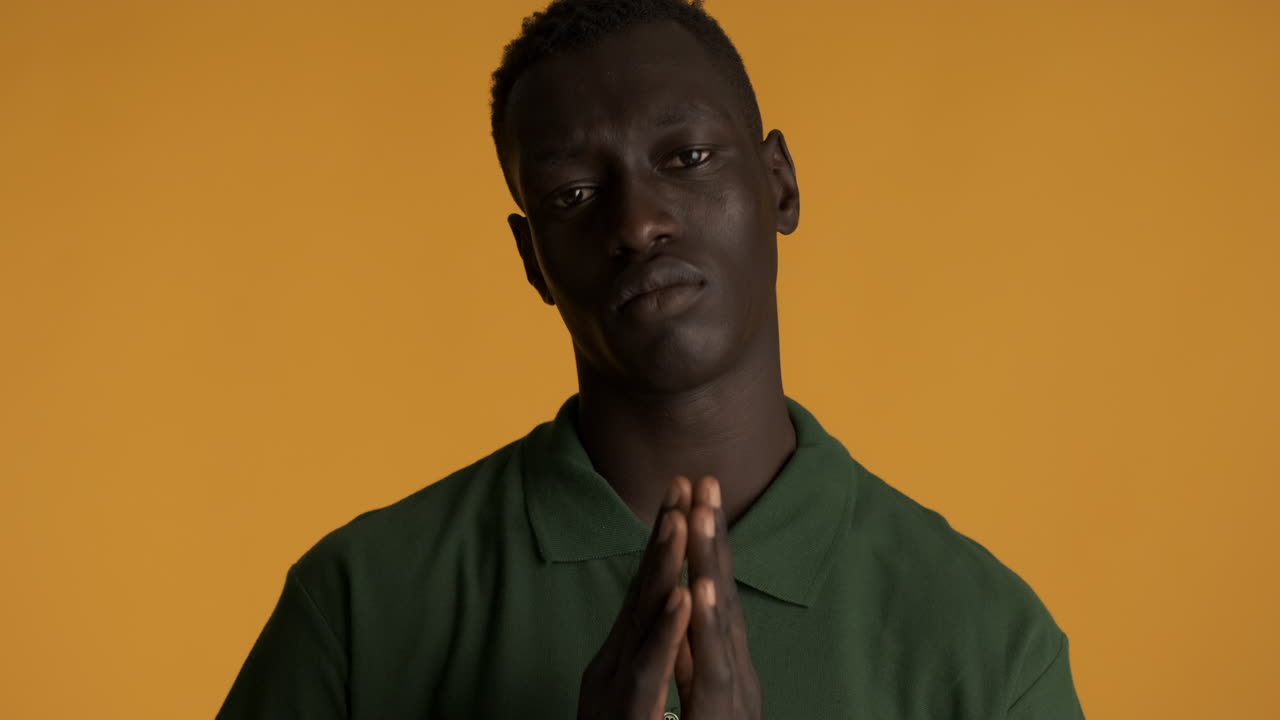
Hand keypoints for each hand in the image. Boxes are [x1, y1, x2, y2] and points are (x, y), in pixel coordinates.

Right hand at [578, 478, 693, 719]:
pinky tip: (682, 596)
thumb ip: (645, 655)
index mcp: (622, 658)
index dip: (665, 541)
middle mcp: (613, 664)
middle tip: (681, 482)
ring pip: (642, 620)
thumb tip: (661, 612)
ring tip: (681, 521)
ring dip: (662, 567)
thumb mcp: (631, 694)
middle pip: (643, 589)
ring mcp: (617, 688)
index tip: (682, 494)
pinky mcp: (626, 714)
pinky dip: (667, 631)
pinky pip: (649, 669)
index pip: (648, 589)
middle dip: (664, 534)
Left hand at [675, 475, 762, 719]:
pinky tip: (698, 588)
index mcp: (725, 667)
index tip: (695, 491)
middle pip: (721, 594)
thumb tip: (686, 611)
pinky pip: (711, 667)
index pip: (713, 593)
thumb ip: (695, 657)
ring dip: (710, 564)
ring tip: (700, 514)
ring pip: (720, 622)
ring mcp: (732, 696)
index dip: (706, 543)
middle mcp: (735, 675)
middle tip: (704, 479)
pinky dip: (706, 625)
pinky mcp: (721, 717)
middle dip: (712, 536)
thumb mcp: (698, 699)